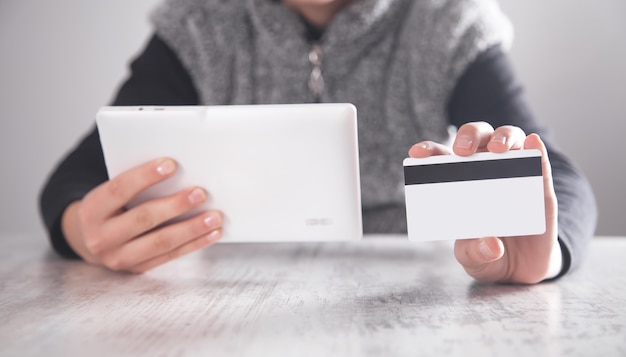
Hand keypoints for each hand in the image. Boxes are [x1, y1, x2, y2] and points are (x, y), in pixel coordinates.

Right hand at [61, 158, 222, 272]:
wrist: (89, 240)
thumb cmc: (109, 207)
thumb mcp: (110, 193)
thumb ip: (134, 184)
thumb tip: (177, 169)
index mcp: (92, 209)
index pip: (119, 189)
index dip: (145, 176)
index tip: (172, 164)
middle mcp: (102, 236)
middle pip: (143, 218)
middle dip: (176, 205)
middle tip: (201, 193)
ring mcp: (120, 257)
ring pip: (161, 242)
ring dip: (192, 228)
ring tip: (215, 216)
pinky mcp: (138, 269)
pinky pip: (171, 256)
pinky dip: (195, 244)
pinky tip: (213, 233)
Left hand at [408, 122, 560, 283]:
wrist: (523, 269)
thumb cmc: (488, 255)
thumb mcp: (473, 258)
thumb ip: (474, 253)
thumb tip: (491, 245)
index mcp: (459, 183)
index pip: (442, 158)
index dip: (430, 151)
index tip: (417, 153)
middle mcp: (486, 171)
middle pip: (478, 138)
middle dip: (468, 136)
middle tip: (462, 151)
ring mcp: (515, 175)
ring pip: (510, 140)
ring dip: (503, 137)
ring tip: (498, 149)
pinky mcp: (541, 187)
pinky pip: (539, 163)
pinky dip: (537, 151)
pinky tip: (533, 144)